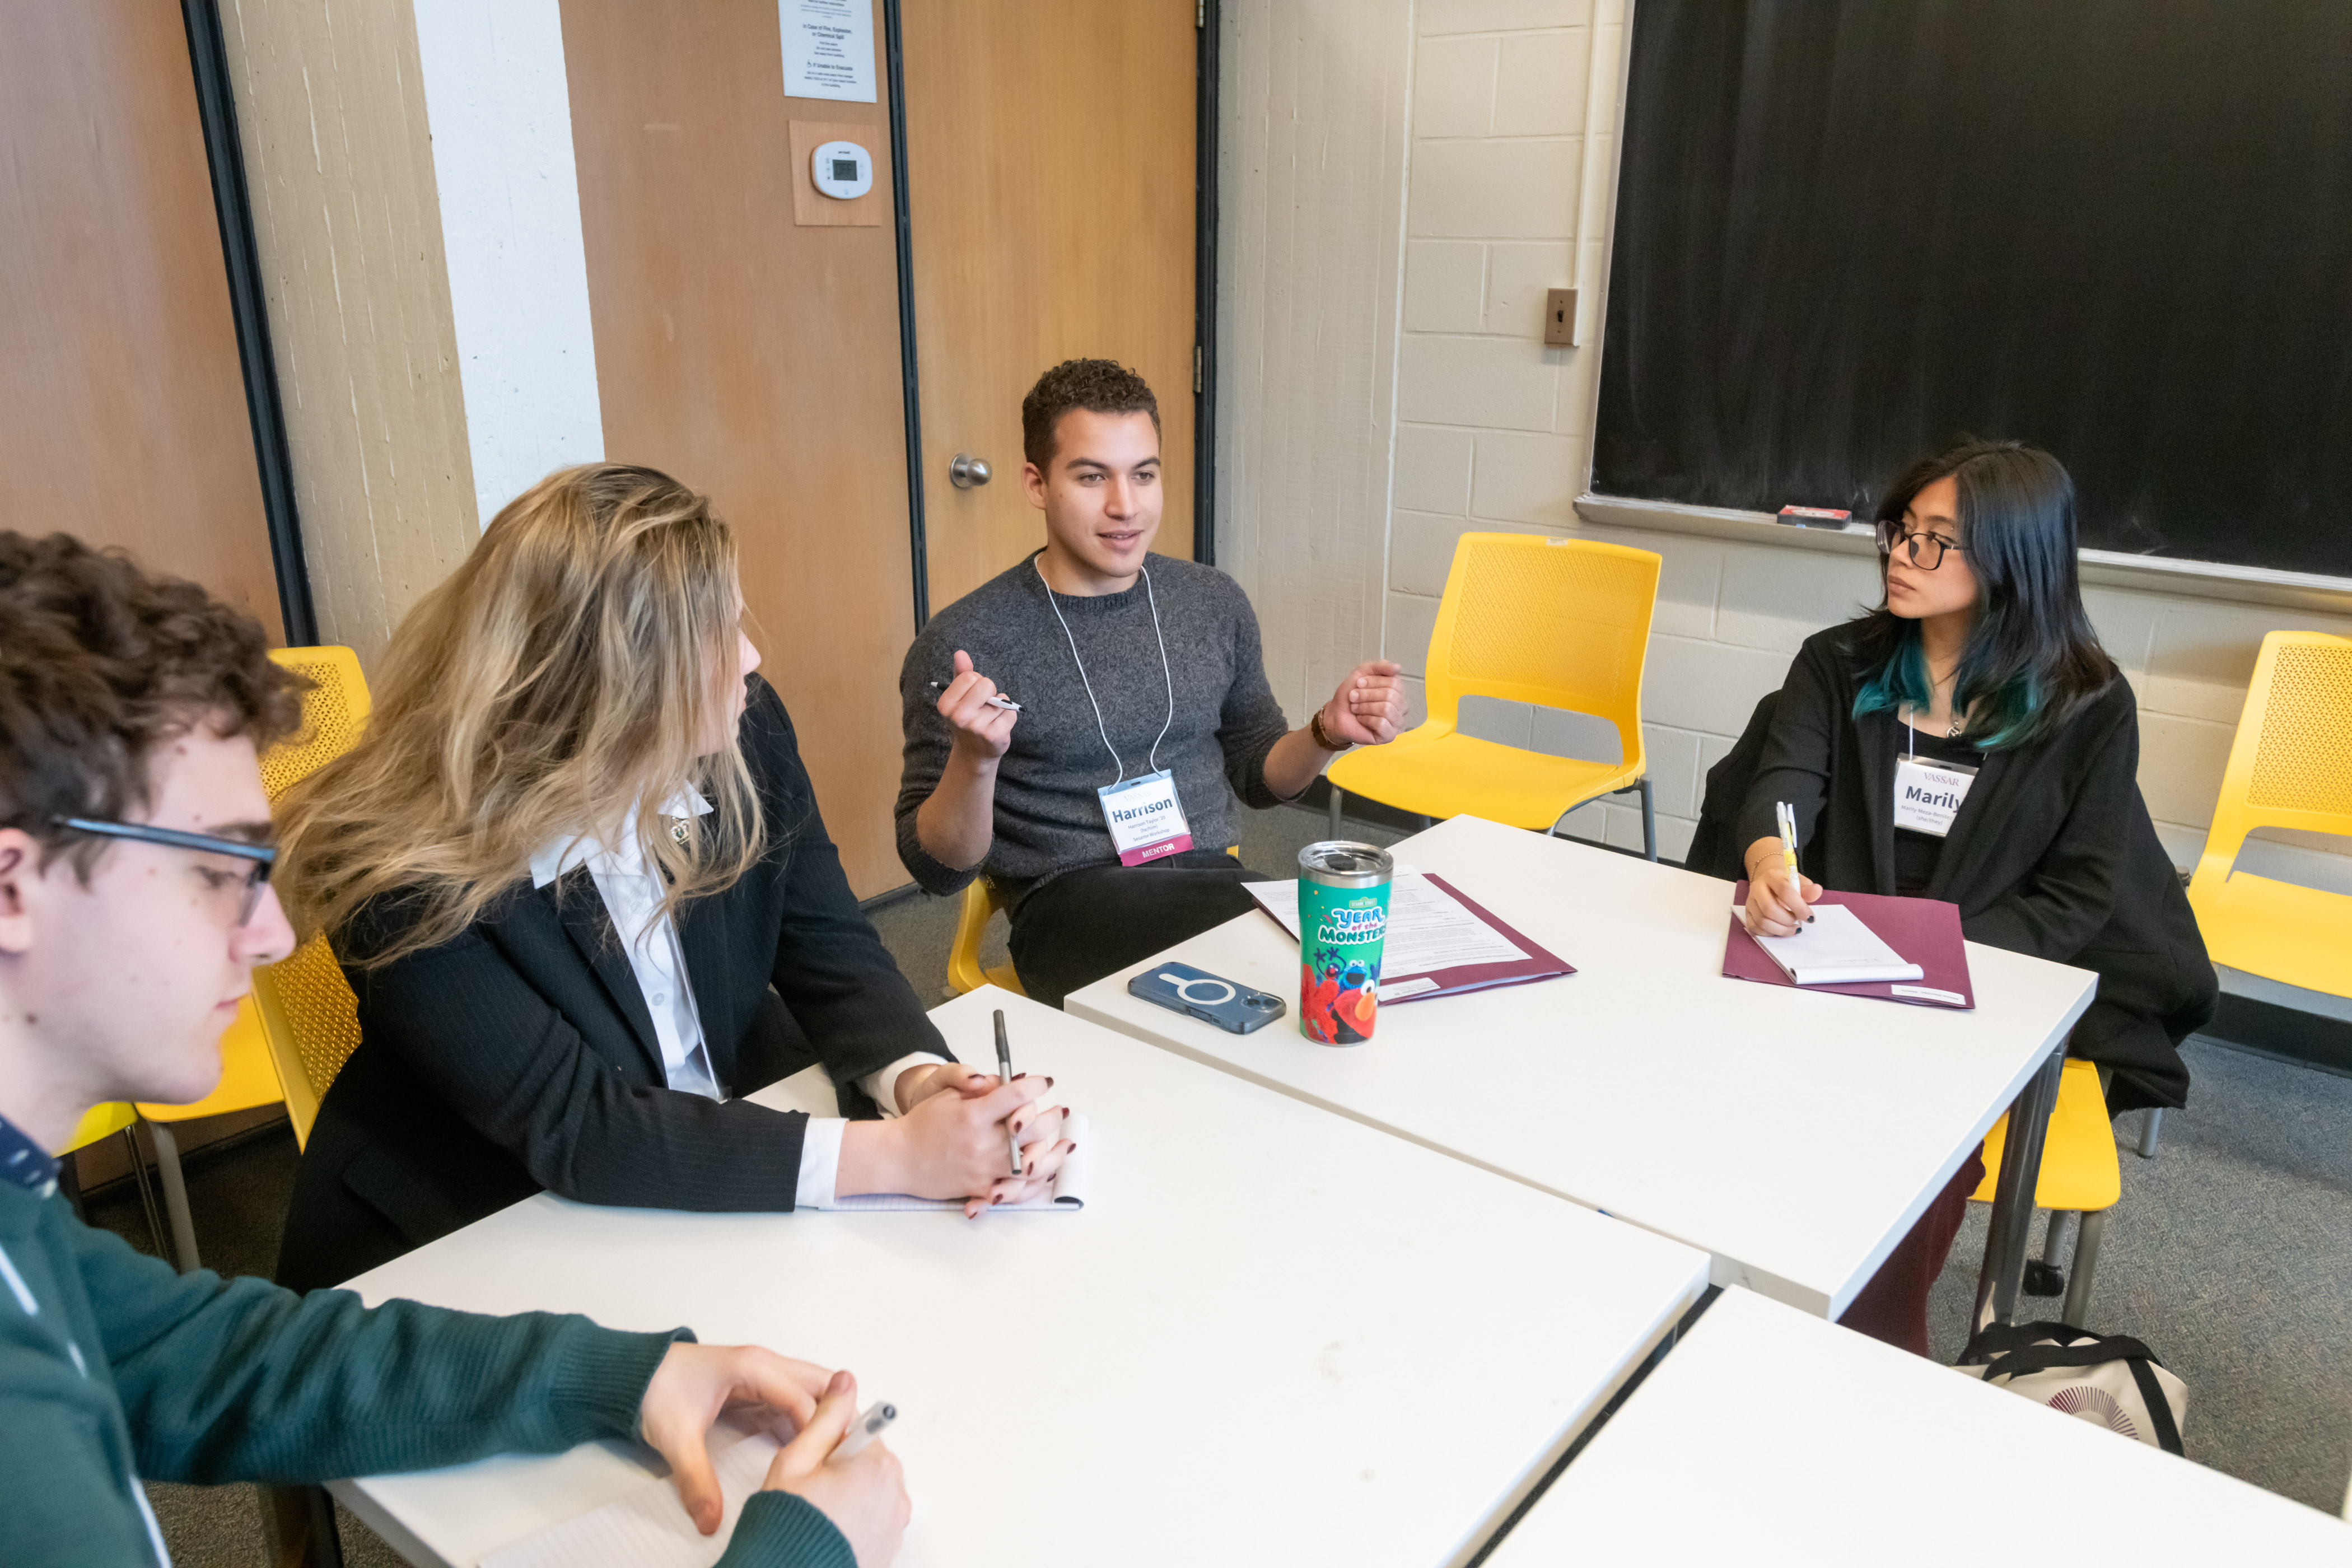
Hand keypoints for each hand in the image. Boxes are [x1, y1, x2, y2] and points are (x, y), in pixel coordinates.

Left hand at [640, 1343, 833, 1534]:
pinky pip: (795, 1403)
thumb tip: (711, 1517)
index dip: (821, 1429)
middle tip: (847, 1452)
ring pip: (813, 1391)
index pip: (804, 1398)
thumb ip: (696, 1479)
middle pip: (822, 1384)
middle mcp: (765, 1365)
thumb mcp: (676, 1437)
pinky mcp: (758, 1389)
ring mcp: (764, 1376)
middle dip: (839, 1415)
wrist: (633, 1374)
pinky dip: (807, 1423)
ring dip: (826, 1418)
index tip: (829, 1460)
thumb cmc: (654, 1388)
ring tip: (833, 1455)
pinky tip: (806, 1451)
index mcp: (752, 1368)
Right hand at [765, 1369, 909, 1565]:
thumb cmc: (787, 1522)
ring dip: (850, 1493)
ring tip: (819, 1510)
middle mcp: (895, 1494)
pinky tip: (830, 1527)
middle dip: (842, 1468)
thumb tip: (845, 1382)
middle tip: (811, 1488)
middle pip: (868, 1462)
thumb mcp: (799, 1458)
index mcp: (878, 1467)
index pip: (861, 1433)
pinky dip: (856, 1518)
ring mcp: (894, 1524)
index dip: (830, 1444)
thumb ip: (826, 1416)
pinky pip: (874, 1518)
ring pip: (871, 1490)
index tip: (817, 1461)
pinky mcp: (888, 1546)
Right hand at [840, 1070, 1073, 1211]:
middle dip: (1051, 1116)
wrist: (900, 1158)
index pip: (1015, 1096)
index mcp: (974, 1115)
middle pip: (1031, 1129)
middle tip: (1059, 1110)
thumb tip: (1008, 1081)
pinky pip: (1016, 1189)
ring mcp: (984, 1168)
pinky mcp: (981, 1188)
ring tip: (1066, 1143)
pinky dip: (1036, 1182)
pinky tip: (1048, 1171)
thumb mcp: (947, 1094)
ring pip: (1032, 1163)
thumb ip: (978, 1086)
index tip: (1044, 1082)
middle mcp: (982, 1143)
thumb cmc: (922, 1124)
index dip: (1035, 1086)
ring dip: (1053, 1152)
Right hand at [936, 650, 1016, 762]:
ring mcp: (977, 728)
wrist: (974, 752)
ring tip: (989, 719)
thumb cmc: (967, 718)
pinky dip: (1008, 716)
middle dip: (989, 691)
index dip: (976, 682)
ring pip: (1001, 699)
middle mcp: (959, 717)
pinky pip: (1011, 713)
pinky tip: (998, 726)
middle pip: (986, 684)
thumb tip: (961, 653)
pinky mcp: (995, 736)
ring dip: (999, 706)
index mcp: (945, 705)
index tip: (972, 695)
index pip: (970, 676)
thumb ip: (961, 673)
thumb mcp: (959, 696)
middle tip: (983, 706)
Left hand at [1318, 660, 1406, 746]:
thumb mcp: (1362, 673)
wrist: (1336, 714)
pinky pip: (1382, 723)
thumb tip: (1397, 667)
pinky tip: (1361, 719)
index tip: (1359, 684)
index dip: (1373, 682)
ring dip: (1365, 707)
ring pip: (1387, 709)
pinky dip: (1366, 719)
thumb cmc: (1350, 696)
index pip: (1394, 682)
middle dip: (1367, 695)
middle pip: (1391, 695)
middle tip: (1354, 697)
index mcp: (1398, 691)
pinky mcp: (1389, 735)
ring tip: (1356, 708)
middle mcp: (1401, 706)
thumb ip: (1380, 667)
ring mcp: (1396, 722)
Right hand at [1741, 836, 1821, 936]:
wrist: (1767, 879)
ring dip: (1781, 929)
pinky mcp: (1747, 913)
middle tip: (1799, 922)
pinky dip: (1770, 933)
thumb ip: (1808, 889)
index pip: (1784, 891)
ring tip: (1793, 928)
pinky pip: (1755, 928)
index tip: (1810, 917)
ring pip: (1762, 921)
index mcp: (1772, 876)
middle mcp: (1757, 888)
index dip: (1799, 907)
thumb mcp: (1798, 881)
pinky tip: (1781, 930)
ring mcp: (1750, 902)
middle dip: (1788, 920)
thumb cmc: (1785, 882)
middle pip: (1770, 909)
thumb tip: (1817, 891)